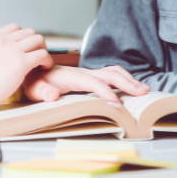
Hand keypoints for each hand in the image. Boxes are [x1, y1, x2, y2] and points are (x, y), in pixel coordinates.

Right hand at [0, 24, 52, 111]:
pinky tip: (44, 68)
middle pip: (29, 32)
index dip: (24, 38)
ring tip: (42, 63)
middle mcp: (2, 40)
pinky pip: (42, 55)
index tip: (26, 49)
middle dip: (36, 44)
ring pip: (38, 40)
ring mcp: (12, 50)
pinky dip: (47, 61)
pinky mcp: (21, 63)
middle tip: (37, 57)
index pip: (15, 28)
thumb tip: (3, 55)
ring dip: (43, 50)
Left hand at [23, 65, 150, 106]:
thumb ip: (43, 92)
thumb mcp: (34, 89)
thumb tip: (53, 95)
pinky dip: (124, 80)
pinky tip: (132, 88)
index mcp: (72, 76)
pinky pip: (110, 76)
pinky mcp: (90, 77)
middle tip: (144, 93)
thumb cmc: (34, 82)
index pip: (94, 82)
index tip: (117, 105)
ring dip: (129, 80)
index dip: (106, 92)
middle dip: (127, 83)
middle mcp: (83, 73)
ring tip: (144, 90)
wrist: (32, 72)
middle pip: (110, 74)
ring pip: (113, 72)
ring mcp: (88, 74)